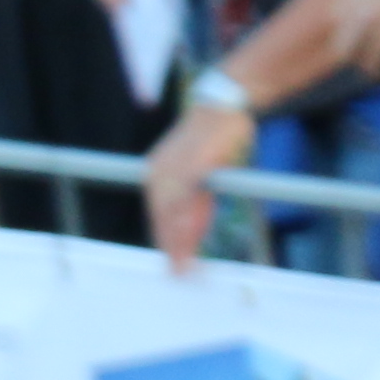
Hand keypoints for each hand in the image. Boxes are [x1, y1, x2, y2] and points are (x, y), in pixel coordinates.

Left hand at [145, 95, 257, 272]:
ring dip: (177, 243)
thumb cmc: (215, 139)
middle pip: (162, 219)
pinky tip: (190, 241)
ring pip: (172, 215)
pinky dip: (188, 224)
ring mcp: (173, 171)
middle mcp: (158, 174)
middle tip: (176, 274)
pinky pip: (186, 203)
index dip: (165, 240)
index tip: (171, 263)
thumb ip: (196, 203)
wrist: (223, 104)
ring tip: (182, 267)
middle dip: (170, 249)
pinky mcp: (191, 168)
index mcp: (156, 175)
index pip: (159, 215)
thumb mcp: (203, 175)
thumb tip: (191, 233)